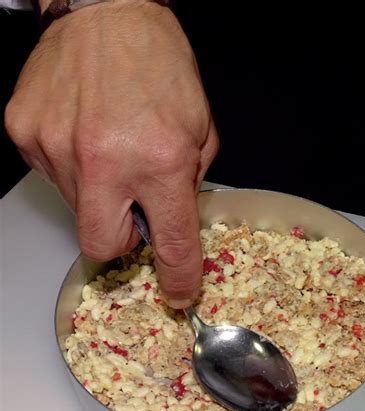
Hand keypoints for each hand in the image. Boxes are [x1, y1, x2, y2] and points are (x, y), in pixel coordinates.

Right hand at [5, 0, 217, 307]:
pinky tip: (86, 137)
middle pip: (103, 248)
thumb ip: (188, 184)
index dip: (178, 276)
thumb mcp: (199, 129)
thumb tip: (172, 222)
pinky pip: (54, 178)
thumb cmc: (159, 63)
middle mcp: (105, 160)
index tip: (178, 290)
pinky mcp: (26, 134)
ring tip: (111, 153)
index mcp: (160, 159)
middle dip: (121, 243)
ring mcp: (58, 148)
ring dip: (100, 197)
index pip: (171, 243)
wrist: (106, 9)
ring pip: (78, 211)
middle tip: (133, 211)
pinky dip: (74, 170)